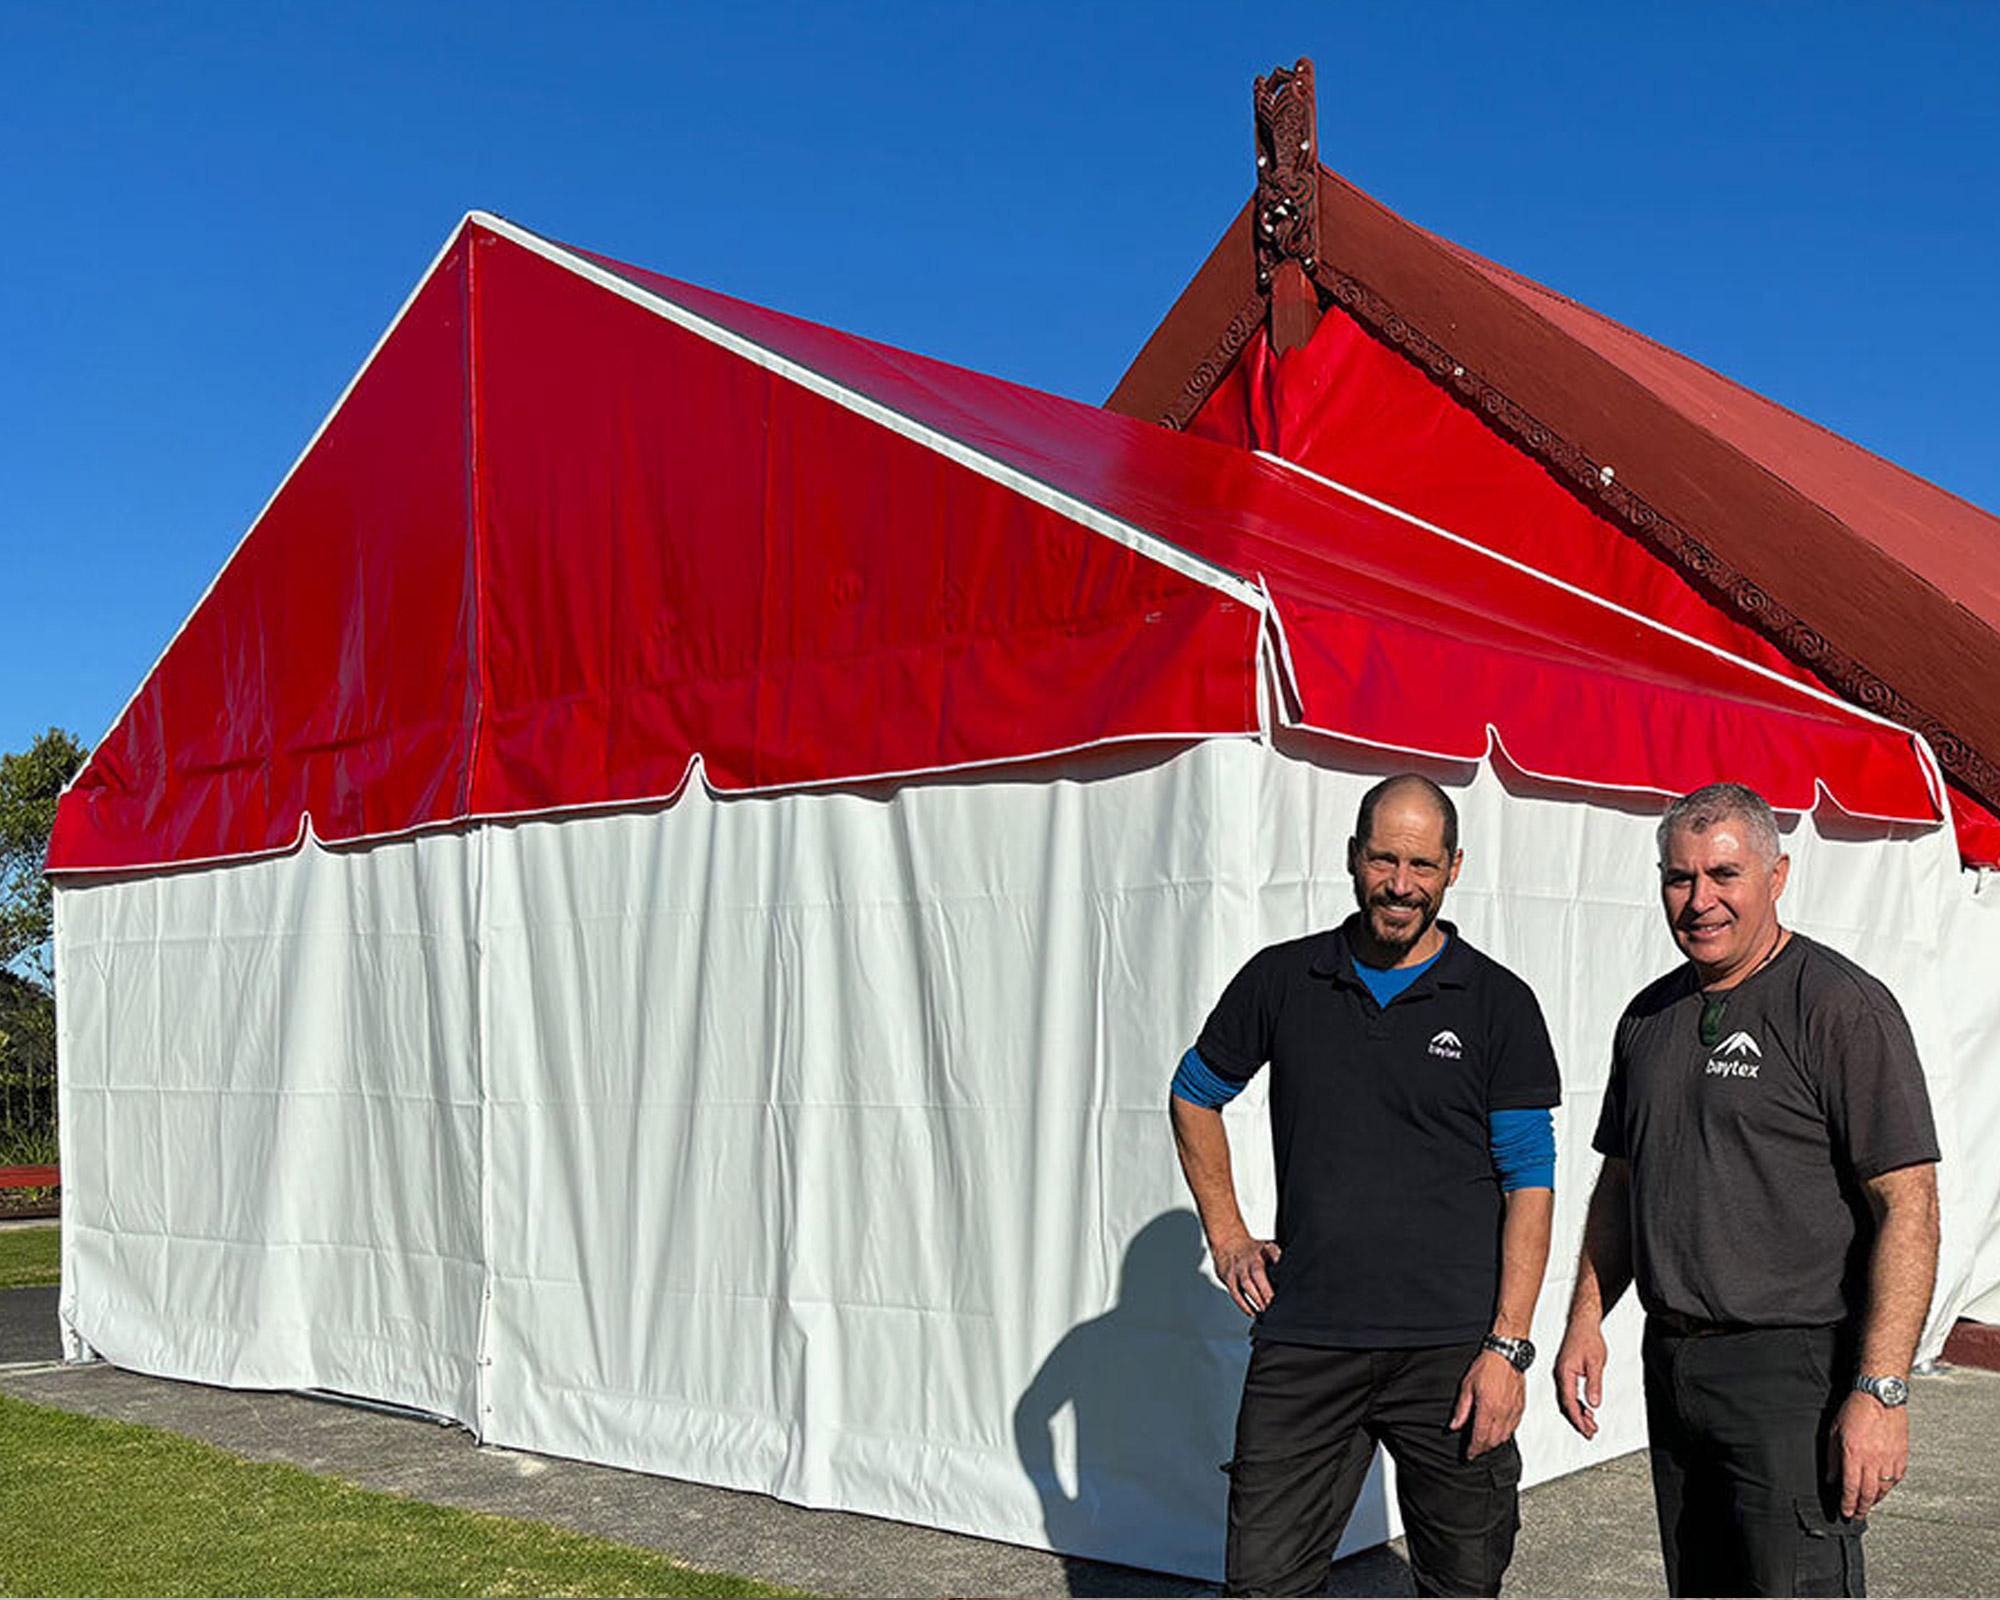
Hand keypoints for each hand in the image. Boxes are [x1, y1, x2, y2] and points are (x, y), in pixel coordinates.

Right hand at [1211, 1234, 1280, 1316]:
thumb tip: (1294, 1272)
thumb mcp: (1268, 1248)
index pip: (1273, 1254)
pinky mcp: (1228, 1277)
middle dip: (1266, 1289)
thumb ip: (1278, 1259)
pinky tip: (1252, 1312)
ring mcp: (1238, 1267)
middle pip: (1258, 1272)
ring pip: (1245, 1283)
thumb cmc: (1252, 1251)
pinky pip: (1235, 1292)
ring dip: (1256, 1298)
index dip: (1278, 1264)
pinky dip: (1243, 1304)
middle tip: (1273, 1302)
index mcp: (1263, 1249)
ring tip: (1265, 1310)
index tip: (1285, 1280)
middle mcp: (1249, 1258)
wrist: (1228, 1242)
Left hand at [1450, 1349, 1525, 1458]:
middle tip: (1475, 1450)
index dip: (1474, 1450)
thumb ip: (1461, 1409)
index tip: (1469, 1455)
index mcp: (1488, 1409)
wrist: (1506, 1354)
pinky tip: (1499, 1432)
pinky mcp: (1521, 1408)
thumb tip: (1454, 1425)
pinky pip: (1513, 1428)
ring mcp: (1513, 1411)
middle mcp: (1502, 1413)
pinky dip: (1505, 1434)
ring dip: (1494, 1443)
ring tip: (1485, 1443)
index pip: (1480, 1437)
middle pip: (1493, 1441)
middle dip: (1483, 1449)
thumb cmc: (1487, 1366)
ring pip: (1504, 1437)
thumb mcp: (1467, 1386)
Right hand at [1554, 1318, 1606, 1439]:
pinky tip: (1586, 1409)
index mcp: (1564, 1373)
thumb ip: (1594, 1384)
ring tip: (1590, 1424)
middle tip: (1589, 1432)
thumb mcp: (1595, 1363)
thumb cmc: (1587, 1338)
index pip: (1569, 1403)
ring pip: (1567, 1400)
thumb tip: (1594, 1403)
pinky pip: (1569, 1393)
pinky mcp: (1566, 1372)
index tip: (1586, 1430)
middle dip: (1578, 1421)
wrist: (1582, 1324)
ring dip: (1578, 1413)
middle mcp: (1560, 1375)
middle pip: (1566, 1405)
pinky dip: (1578, 1404)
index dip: (1578, 1419)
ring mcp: (1562, 1374)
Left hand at [1828, 1390, 1908, 1518]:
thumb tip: (1831, 1478)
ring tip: (1869, 1505)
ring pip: (1883, 1489)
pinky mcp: (1901, 1457)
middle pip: (1868, 1494)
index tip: (1845, 1512)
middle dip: (1861, 1508)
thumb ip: (1833, 1458)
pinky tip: (1883, 1489)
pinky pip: (1895, 1479)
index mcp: (1853, 1455)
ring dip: (1875, 1500)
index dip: (1847, 1504)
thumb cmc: (1856, 1410)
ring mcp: (1889, 1460)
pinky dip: (1888, 1488)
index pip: (1850, 1488)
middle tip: (1857, 1516)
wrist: (1880, 1397)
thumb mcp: (1834, 1432)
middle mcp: (1873, 1461)